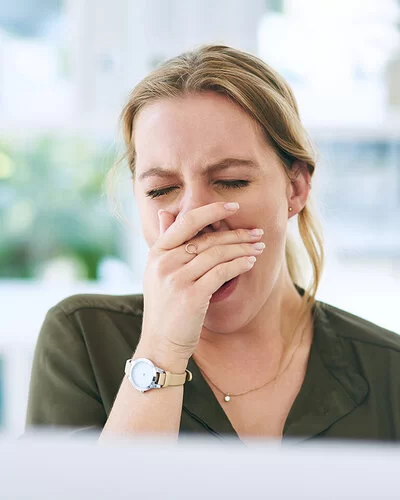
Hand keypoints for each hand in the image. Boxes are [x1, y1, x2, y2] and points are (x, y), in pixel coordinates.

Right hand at [139, 202, 264, 365]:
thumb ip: (165, 243)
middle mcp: (164, 262)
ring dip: (242, 249)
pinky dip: (239, 265)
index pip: (186, 222)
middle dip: (236, 234)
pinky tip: (250, 263)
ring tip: (258, 247)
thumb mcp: (158, 272)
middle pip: (207, 239)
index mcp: (156, 253)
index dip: (211, 211)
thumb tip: (166, 212)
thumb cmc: (165, 308)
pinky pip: (222, 272)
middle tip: (257, 232)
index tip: (233, 207)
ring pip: (217, 254)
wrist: (160, 343)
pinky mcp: (192, 295)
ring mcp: (177, 279)